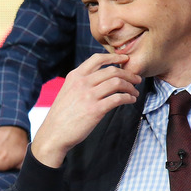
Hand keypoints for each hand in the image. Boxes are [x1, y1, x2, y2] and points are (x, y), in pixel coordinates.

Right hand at [31, 53, 139, 167]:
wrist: (54, 133)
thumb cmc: (61, 115)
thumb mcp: (67, 91)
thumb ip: (81, 82)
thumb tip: (99, 79)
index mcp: (75, 76)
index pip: (97, 59)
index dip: (114, 57)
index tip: (125, 59)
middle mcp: (82, 83)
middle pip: (112, 71)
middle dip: (128, 74)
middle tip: (136, 79)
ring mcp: (89, 96)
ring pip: (117, 83)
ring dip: (130, 87)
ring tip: (135, 92)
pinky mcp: (95, 110)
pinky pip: (117, 99)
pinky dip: (128, 98)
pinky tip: (130, 100)